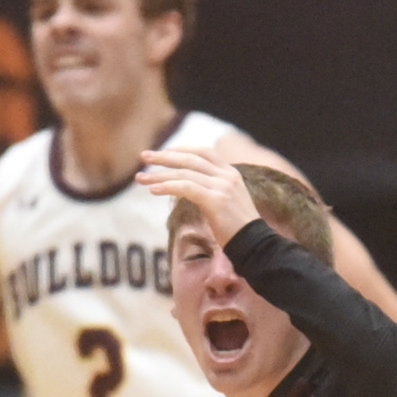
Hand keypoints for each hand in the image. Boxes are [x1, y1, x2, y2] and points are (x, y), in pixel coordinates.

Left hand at [137, 147, 258, 241]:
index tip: (163, 153)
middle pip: (190, 158)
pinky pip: (186, 188)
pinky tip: (153, 190)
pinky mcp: (216, 200)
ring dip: (159, 175)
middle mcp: (227, 176)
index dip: (181, 150)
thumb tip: (188, 188)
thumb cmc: (239, 230)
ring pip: (184, 173)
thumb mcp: (228, 203)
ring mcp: (222, 187)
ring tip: (140, 178)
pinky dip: (168, 187)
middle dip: (164, 156)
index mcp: (231, 173)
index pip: (204, 152)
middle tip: (144, 157)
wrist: (256, 246)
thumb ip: (212, 190)